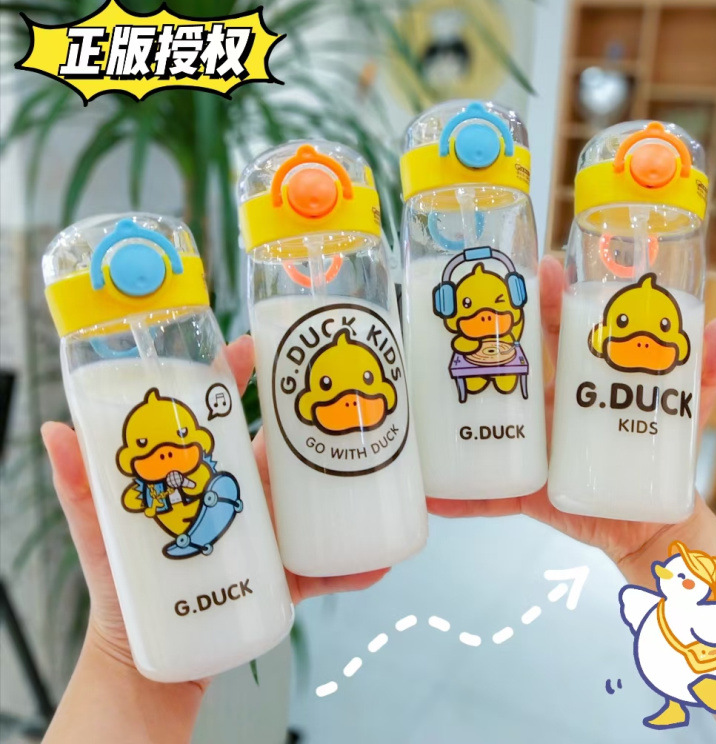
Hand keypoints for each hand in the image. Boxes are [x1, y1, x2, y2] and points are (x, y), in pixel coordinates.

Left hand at [41, 335, 386, 687]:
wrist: (152, 652)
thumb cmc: (124, 583)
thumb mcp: (101, 530)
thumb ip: (80, 484)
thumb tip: (52, 429)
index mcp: (214, 469)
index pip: (235, 408)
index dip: (248, 370)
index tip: (265, 341)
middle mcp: (251, 492)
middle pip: (291, 446)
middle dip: (323, 420)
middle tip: (352, 404)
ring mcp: (274, 532)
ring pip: (322, 500)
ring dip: (356, 490)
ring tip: (384, 485)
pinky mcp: (287, 574)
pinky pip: (327, 565)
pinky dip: (353, 567)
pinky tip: (378, 566)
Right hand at [427, 255, 715, 566]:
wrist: (644, 519)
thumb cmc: (656, 453)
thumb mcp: (682, 413)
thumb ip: (701, 375)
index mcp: (573, 378)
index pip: (555, 327)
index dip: (546, 295)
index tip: (538, 267)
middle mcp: (540, 404)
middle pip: (506, 363)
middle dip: (483, 334)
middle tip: (467, 313)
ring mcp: (524, 443)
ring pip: (480, 420)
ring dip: (450, 409)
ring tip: (426, 394)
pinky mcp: (519, 487)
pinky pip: (484, 491)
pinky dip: (457, 498)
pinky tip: (433, 496)